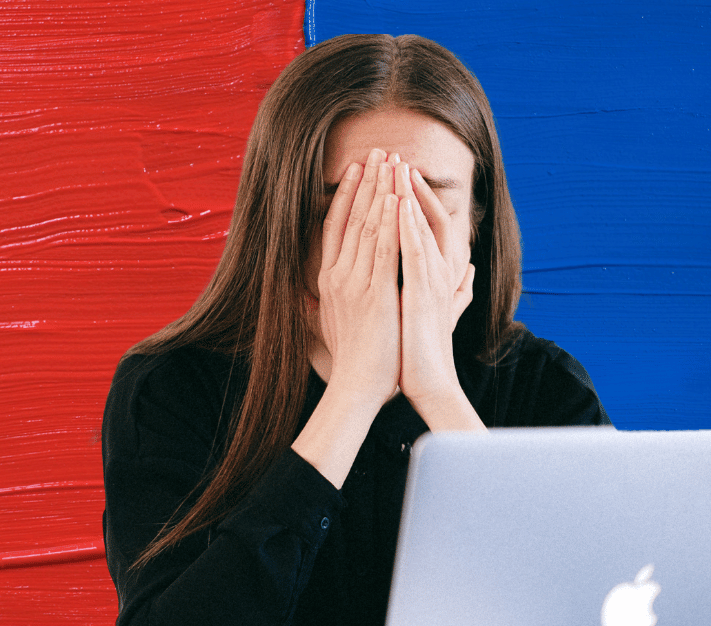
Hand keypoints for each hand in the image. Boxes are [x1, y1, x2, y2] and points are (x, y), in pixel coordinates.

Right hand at [313, 148, 401, 408]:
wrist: (356, 388)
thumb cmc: (352, 361)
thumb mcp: (333, 325)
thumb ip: (327, 304)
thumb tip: (312, 297)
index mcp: (328, 281)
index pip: (335, 228)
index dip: (346, 196)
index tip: (356, 170)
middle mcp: (338, 276)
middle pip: (352, 218)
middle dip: (367, 182)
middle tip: (378, 151)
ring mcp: (356, 283)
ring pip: (368, 227)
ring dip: (380, 191)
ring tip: (390, 162)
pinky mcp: (377, 294)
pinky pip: (384, 250)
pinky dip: (390, 222)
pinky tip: (397, 198)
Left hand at [395, 161, 476, 418]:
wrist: (428, 384)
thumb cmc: (422, 352)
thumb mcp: (433, 313)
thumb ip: (452, 290)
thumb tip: (470, 273)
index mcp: (432, 275)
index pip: (421, 227)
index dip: (408, 199)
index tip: (392, 174)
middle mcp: (437, 273)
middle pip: (422, 219)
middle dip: (407, 187)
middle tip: (394, 155)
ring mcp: (432, 282)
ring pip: (421, 228)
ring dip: (409, 196)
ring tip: (398, 166)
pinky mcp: (425, 294)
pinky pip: (416, 252)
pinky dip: (409, 226)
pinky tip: (399, 204)